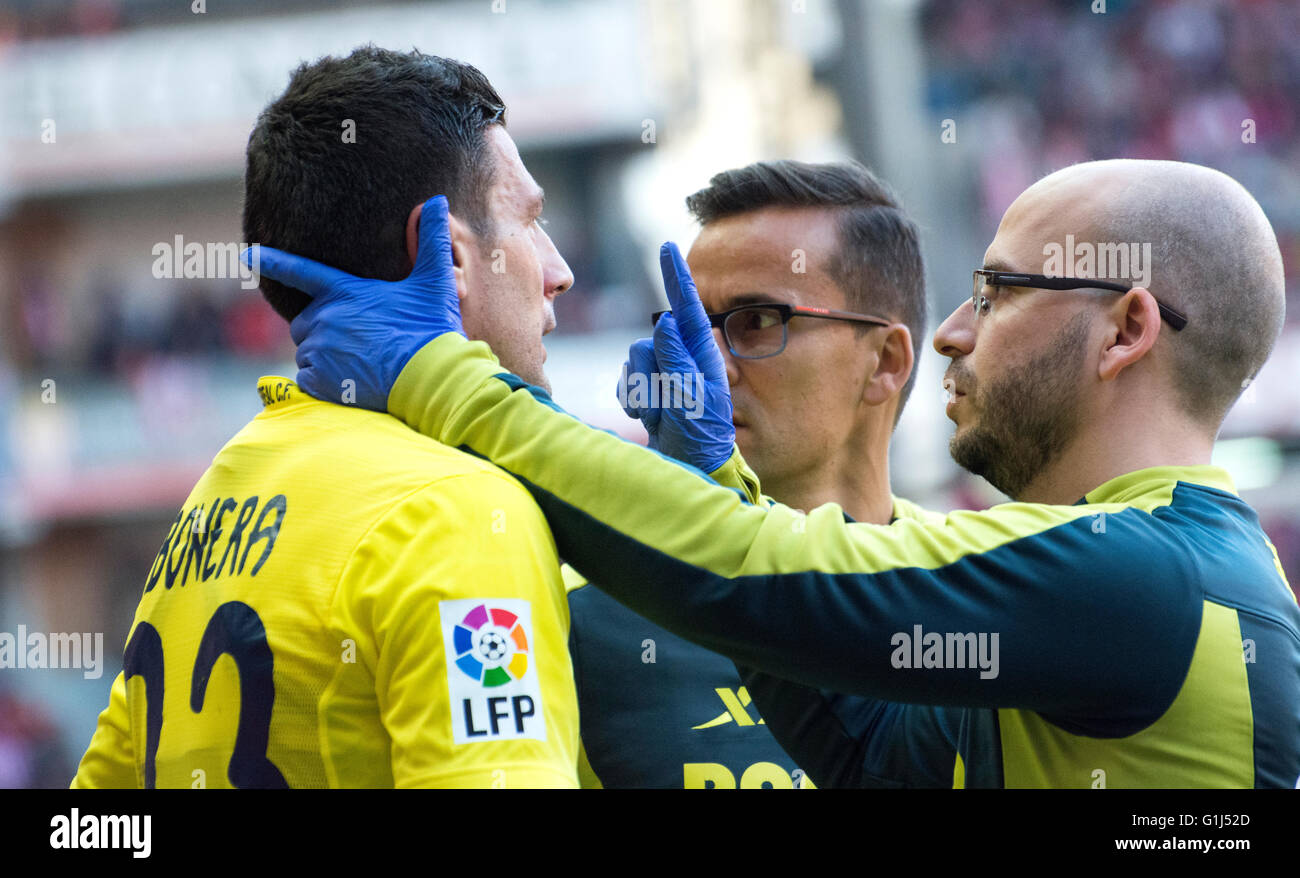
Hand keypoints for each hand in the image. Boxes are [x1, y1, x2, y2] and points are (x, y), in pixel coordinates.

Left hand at [246, 195, 462, 410]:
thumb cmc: (433, 329)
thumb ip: (432, 240)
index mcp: (345, 292)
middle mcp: (325, 319)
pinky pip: (308, 381)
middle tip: (358, 342)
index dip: (273, 261)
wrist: (432, 378)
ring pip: (307, 354)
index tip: (248, 255)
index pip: (301, 271)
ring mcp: (320, 350)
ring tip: (361, 365)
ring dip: (326, 360)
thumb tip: (437, 200)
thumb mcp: (435, 281)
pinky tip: (352, 383)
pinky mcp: (320, 380)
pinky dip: (324, 384)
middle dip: (322, 332)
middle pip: (304, 324)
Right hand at [619, 243, 733, 471]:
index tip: (668, 245)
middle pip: (649, 341)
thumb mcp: (692, 399)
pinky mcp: (647, 391)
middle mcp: (683, 359)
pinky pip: (625, 382)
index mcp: (703, 355)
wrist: (691, 474)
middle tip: (668, 405)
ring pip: (634, 360)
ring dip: (644, 392)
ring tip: (663, 417)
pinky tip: (652, 421)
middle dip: (651, 373)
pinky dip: (633, 402)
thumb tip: (667, 320)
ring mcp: (664, 375)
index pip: (687, 307)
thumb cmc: (700, 440)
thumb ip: (678, 359)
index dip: (676, 275)